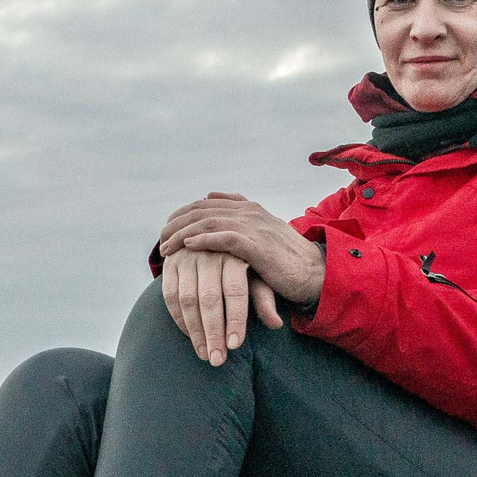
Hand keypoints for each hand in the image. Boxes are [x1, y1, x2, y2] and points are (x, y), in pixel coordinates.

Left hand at [157, 192, 326, 306]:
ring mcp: (255, 226)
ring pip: (209, 221)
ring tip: (166, 246)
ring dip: (183, 233)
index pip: (207, 202)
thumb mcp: (261, 238)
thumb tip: (212, 209)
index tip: (167, 227)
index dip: (183, 213)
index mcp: (250, 208)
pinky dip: (204, 239)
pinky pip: (225, 237)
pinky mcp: (258, 246)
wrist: (316, 273)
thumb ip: (238, 224)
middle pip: (203, 209)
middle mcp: (250, 212)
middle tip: (161, 238)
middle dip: (177, 223)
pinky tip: (188, 247)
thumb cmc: (286, 261)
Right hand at [160, 248, 279, 366]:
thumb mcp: (255, 276)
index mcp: (235, 255)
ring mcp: (187, 258)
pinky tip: (190, 336)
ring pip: (187, 300)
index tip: (234, 346)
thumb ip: (264, 299)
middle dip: (213, 332)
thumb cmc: (239, 264)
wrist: (210, 237)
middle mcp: (210, 253)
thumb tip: (276, 324)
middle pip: (209, 299)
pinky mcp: (170, 264)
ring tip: (205, 355)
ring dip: (195, 331)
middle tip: (218, 360)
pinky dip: (179, 319)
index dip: (235, 319)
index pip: (235, 291)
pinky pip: (170, 296)